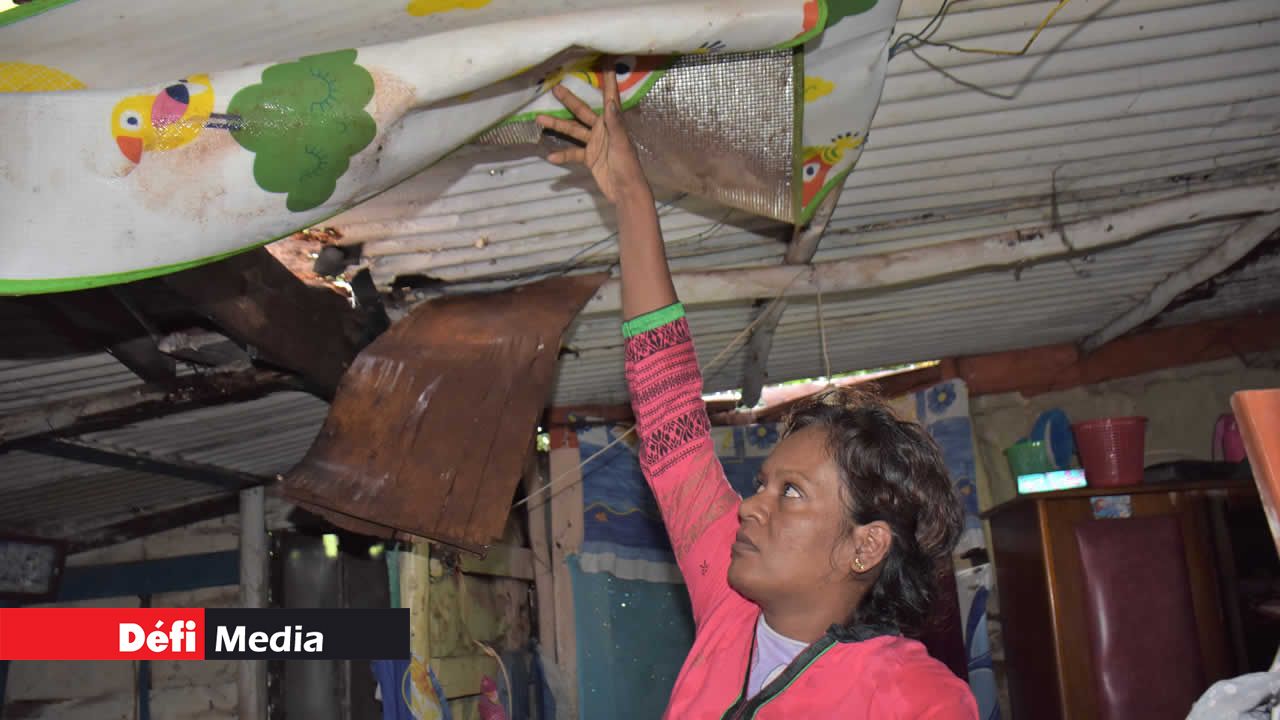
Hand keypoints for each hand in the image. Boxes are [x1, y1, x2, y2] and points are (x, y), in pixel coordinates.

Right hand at [535, 64, 648, 203]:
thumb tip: (610, 101)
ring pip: (573, 130)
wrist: (625, 191)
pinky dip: (562, 155)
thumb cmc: (628, 165)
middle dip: (569, 100)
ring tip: (539, 118)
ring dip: (557, 125)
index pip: (610, 97)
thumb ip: (615, 123)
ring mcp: (595, 143)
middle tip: (554, 87)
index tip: (606, 61)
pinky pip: (573, 153)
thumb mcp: (621, 143)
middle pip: (583, 111)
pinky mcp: (589, 158)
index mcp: (613, 123)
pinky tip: (550, 156)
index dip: (608, 80)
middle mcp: (602, 129)